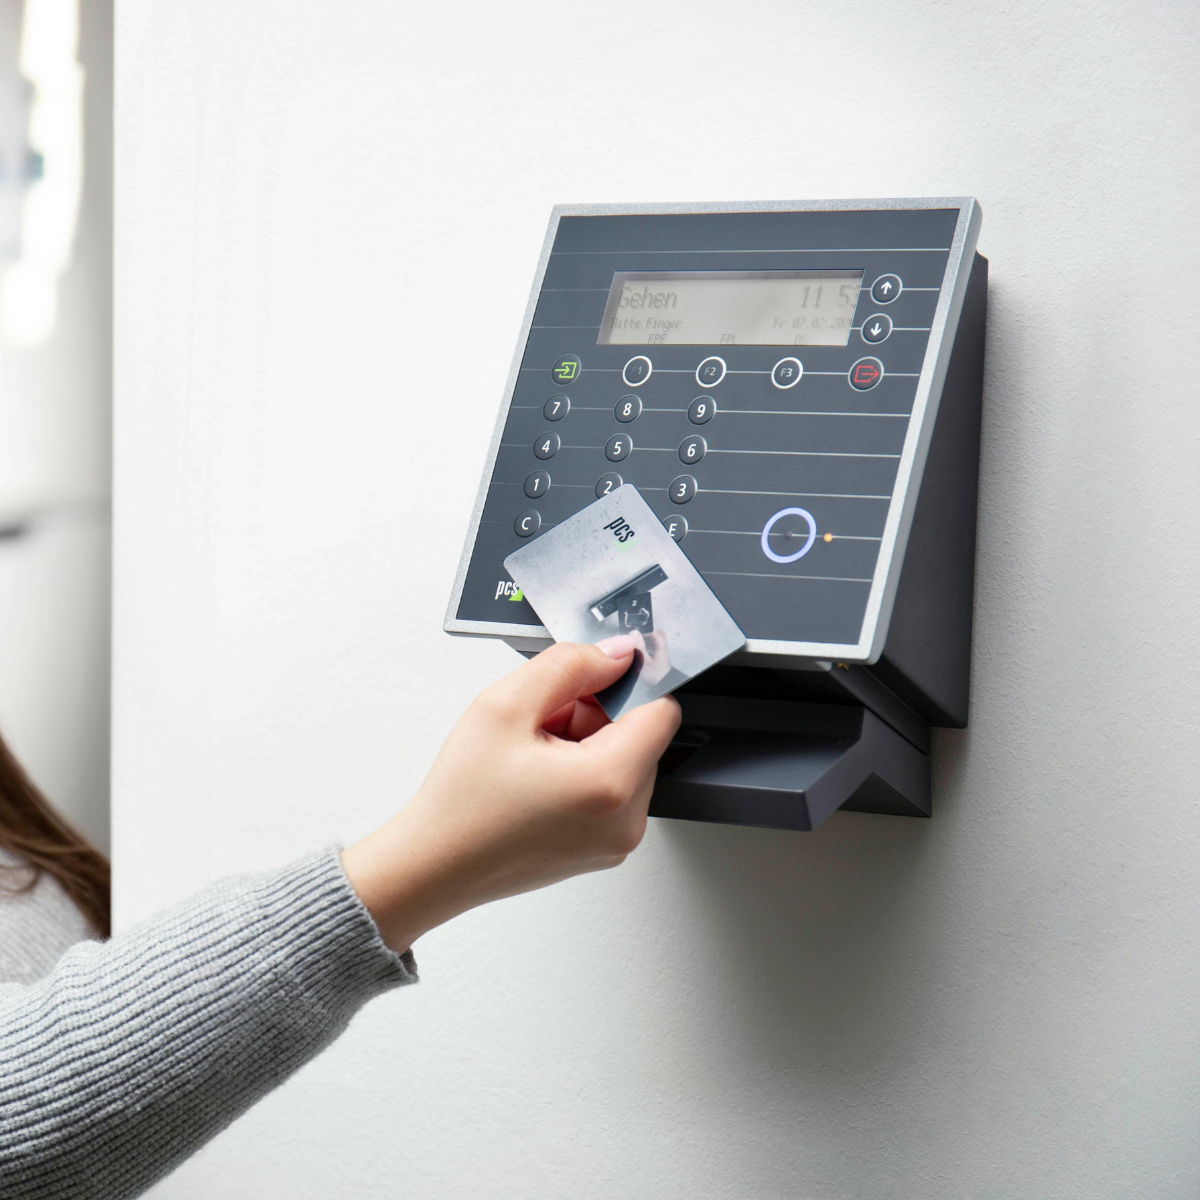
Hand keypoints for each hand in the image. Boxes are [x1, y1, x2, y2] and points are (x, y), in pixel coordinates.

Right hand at [341, 637, 681, 951]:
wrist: (434, 865)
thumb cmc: (461, 803)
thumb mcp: (505, 705)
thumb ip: (570, 664)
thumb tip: (616, 654)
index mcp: (610, 784)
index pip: (662, 709)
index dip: (624, 684)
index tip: (590, 681)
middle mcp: (625, 820)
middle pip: (640, 735)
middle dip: (595, 716)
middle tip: (541, 726)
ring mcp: (617, 840)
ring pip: (625, 760)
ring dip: (586, 744)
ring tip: (534, 756)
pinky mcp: (603, 848)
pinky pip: (611, 791)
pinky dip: (582, 773)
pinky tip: (538, 779)